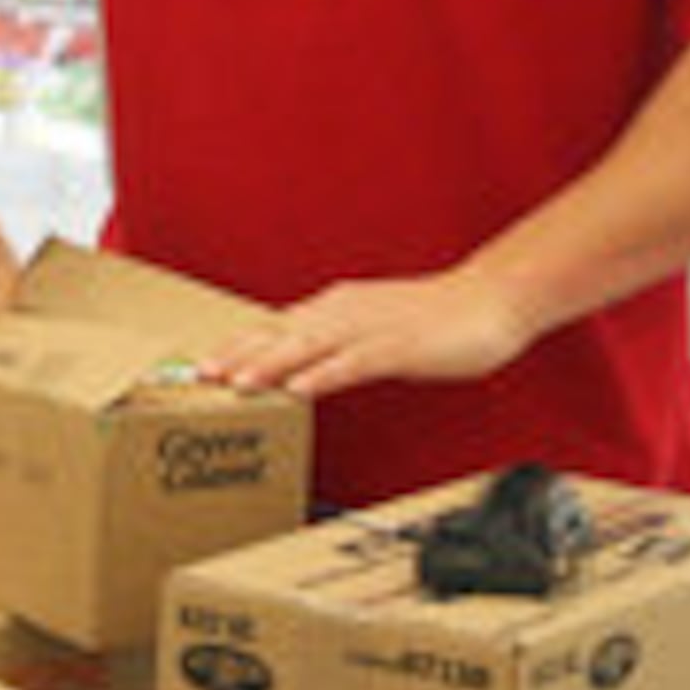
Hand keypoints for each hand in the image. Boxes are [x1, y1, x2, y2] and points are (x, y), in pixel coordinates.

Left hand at [202, 269, 534, 400]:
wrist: (493, 300)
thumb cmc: (435, 320)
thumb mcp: (371, 330)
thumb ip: (334, 346)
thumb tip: (298, 368)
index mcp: (334, 309)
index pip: (274, 328)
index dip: (236, 347)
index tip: (199, 366)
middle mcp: (343, 313)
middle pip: (280, 334)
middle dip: (237, 355)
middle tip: (197, 376)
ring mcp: (371, 328)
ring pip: (309, 345)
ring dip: (269, 363)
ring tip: (234, 382)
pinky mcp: (400, 345)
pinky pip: (355, 362)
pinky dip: (324, 374)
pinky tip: (299, 389)